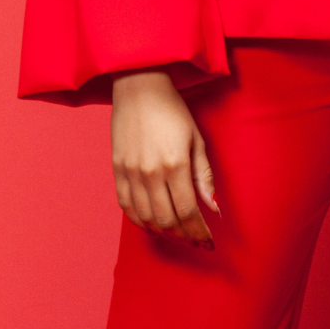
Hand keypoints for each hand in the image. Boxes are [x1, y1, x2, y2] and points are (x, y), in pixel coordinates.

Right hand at [111, 71, 218, 245]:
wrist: (139, 88)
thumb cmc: (172, 110)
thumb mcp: (197, 140)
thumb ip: (204, 176)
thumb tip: (212, 207)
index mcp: (175, 164)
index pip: (189, 211)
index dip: (199, 231)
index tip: (207, 240)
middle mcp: (151, 173)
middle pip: (167, 219)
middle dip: (183, 235)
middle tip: (193, 240)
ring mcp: (131, 172)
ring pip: (145, 217)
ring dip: (162, 231)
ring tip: (175, 233)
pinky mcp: (117, 169)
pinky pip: (126, 205)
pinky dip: (139, 220)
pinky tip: (151, 222)